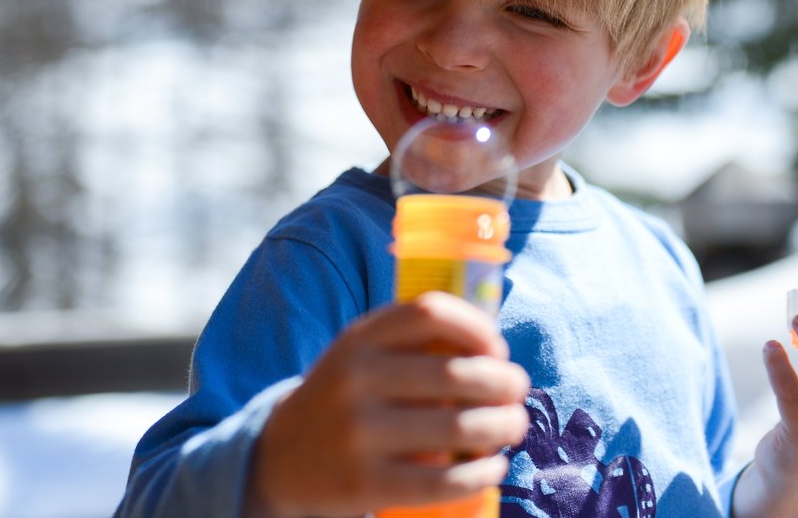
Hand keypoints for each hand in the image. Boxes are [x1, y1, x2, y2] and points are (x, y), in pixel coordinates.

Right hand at [245, 291, 530, 517]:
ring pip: (459, 428)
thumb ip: (411, 341)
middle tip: (517, 391)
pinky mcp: (363, 484)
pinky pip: (443, 481)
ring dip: (504, 426)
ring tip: (513, 427)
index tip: (497, 347)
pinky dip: (482, 474)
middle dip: (504, 382)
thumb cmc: (344, 399)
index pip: (431, 312)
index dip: (477, 327)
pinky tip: (493, 467)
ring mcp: (357, 433)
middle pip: (457, 373)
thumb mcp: (360, 355)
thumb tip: (494, 345)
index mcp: (359, 338)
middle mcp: (355, 379)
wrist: (280, 459)